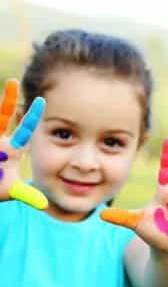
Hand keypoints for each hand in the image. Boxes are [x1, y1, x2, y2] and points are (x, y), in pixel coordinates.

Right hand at [0, 79, 46, 208]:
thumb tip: (44, 204)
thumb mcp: (10, 191)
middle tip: (14, 82)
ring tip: (4, 150)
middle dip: (8, 101)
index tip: (42, 100)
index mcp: (11, 147)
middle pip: (3, 116)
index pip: (23, 129)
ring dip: (0, 146)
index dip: (31, 116)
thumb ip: (26, 195)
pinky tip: (1, 150)